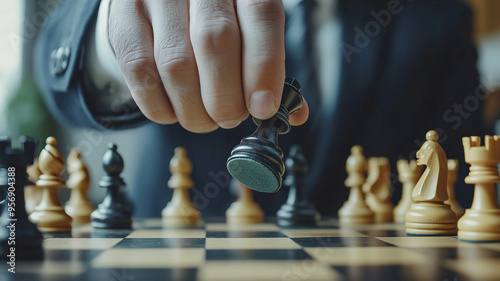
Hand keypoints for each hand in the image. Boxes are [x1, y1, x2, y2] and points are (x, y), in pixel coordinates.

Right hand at [108, 0, 308, 132]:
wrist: (164, 0)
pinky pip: (140, 72)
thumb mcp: (251, 32)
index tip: (264, 108)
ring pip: (175, 64)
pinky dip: (159, 106)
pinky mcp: (123, 17)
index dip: (264, 67)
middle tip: (230, 118)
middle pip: (215, 42)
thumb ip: (270, 68)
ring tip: (205, 119)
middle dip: (225, 99)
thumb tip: (296, 114)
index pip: (261, 16)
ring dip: (193, 110)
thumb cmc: (218, 20)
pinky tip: (174, 112)